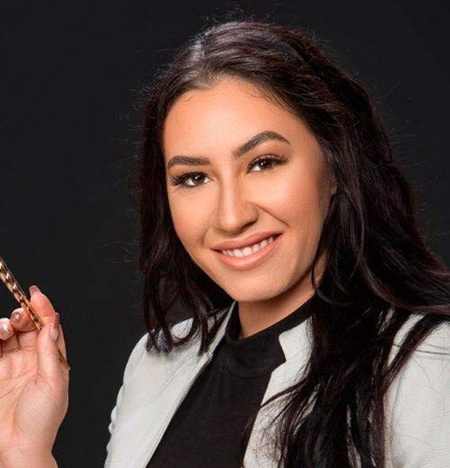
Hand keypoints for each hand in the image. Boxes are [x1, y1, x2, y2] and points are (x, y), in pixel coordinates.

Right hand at [0, 285, 67, 465]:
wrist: (18, 447)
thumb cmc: (42, 419)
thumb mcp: (53, 380)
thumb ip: (50, 349)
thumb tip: (53, 321)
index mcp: (53, 359)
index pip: (49, 328)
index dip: (43, 309)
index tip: (35, 294)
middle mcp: (33, 359)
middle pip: (28, 328)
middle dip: (23, 315)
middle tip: (19, 313)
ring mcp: (13, 365)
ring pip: (10, 335)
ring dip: (7, 325)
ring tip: (6, 328)